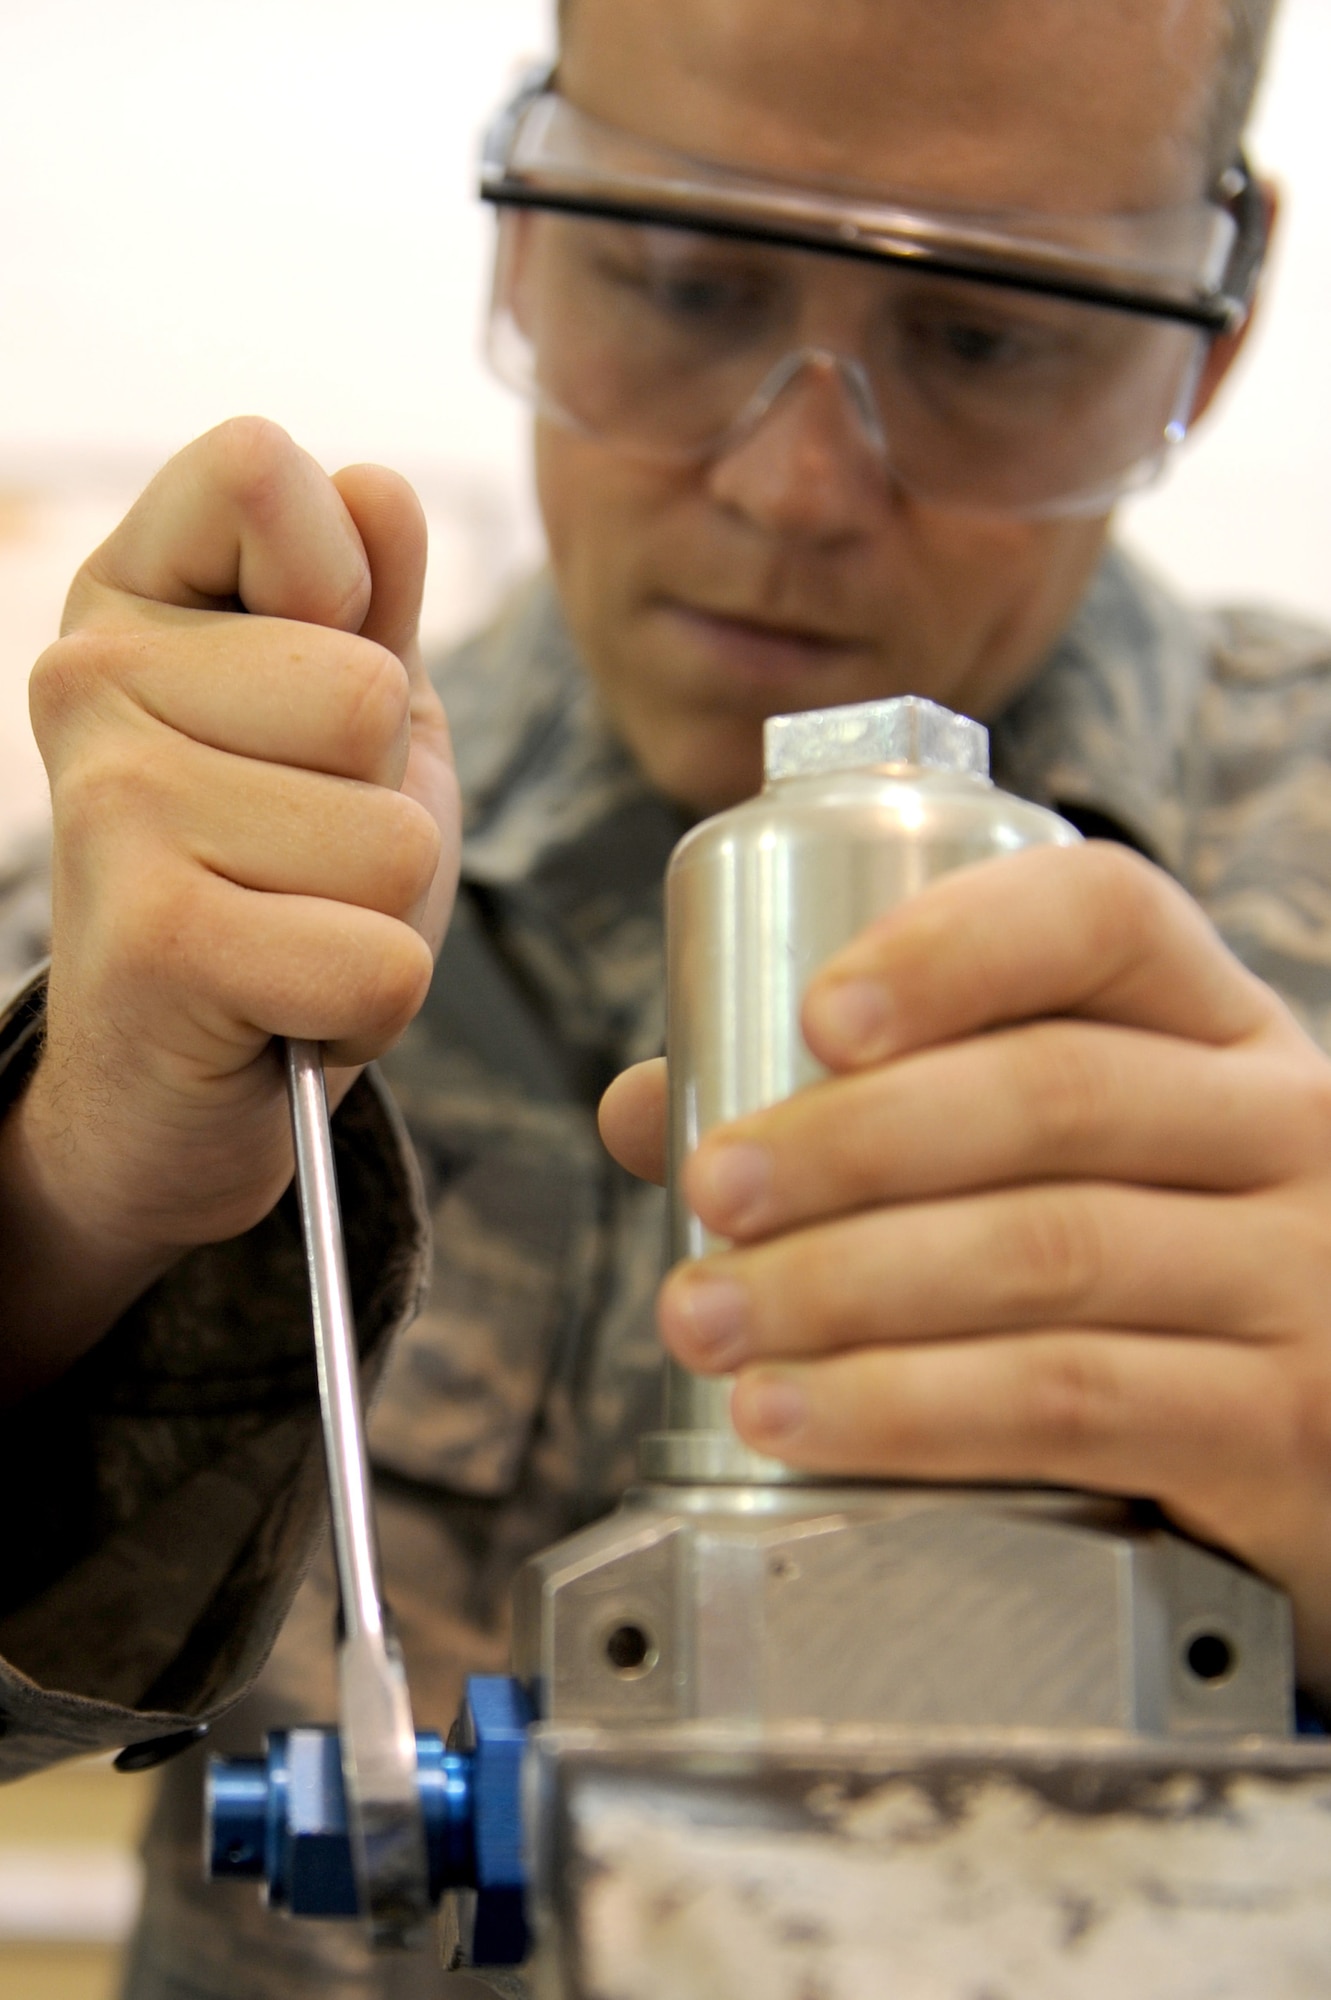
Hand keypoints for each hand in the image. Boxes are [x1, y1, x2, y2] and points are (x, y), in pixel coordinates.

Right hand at [0, 419, 458, 1390]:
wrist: (170, 1084)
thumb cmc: (270, 888)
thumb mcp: (337, 727)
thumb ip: (367, 606)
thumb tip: (378, 488)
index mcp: (133, 600)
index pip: (263, 470)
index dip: (344, 589)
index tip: (301, 704)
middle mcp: (90, 680)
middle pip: (369, 694)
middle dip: (381, 800)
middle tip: (300, 861)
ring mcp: (111, 807)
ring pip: (390, 840)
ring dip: (378, 915)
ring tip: (290, 932)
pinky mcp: (158, 942)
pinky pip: (381, 959)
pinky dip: (370, 1005)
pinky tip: (289, 1005)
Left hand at [600, 842, 1330, 1696]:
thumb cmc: (1164, 1273)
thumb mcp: (1078, 1158)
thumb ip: (883, 1107)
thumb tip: (653, 1104)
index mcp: (1216, 1024)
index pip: (1103, 917)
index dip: (952, 949)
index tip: (815, 1014)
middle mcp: (1285, 1124)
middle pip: (1053, 1094)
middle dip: (848, 1141)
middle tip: (714, 1192)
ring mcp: (1305, 1277)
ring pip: (1046, 1254)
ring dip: (843, 1289)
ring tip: (709, 1319)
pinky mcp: (1287, 1426)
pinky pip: (1072, 1400)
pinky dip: (909, 1410)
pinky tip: (797, 1417)